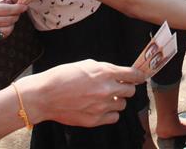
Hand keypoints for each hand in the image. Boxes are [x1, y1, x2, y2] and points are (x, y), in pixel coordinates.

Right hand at [0, 0, 26, 42]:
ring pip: (6, 30)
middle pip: (8, 20)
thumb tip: (11, 3)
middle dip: (16, 16)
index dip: (18, 8)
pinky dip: (5, 31)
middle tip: (18, 12)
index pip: (6, 9)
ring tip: (11, 19)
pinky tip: (4, 26)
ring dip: (12, 24)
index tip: (23, 7)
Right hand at [20, 60, 145, 127]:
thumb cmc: (62, 77)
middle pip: (130, 91)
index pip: (133, 74)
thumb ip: (104, 69)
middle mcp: (107, 89)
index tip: (140, 76)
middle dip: (126, 87)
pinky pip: (114, 117)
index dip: (139, 75)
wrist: (44, 96)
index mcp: (105, 72)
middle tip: (119, 86)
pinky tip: (101, 108)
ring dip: (117, 100)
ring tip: (104, 97)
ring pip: (122, 104)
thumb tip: (117, 73)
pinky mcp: (95, 120)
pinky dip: (110, 113)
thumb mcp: (86, 64)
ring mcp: (102, 106)